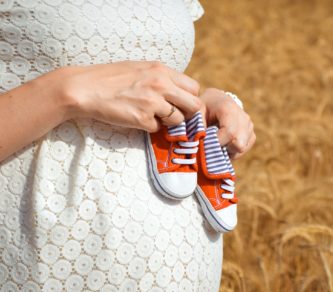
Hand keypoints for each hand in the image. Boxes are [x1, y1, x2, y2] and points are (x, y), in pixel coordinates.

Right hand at [59, 61, 200, 131]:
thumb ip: (161, 77)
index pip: (194, 87)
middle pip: (194, 105)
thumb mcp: (140, 68)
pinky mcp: (142, 119)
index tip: (184, 105)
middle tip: (178, 117)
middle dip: (189, 114)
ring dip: (169, 123)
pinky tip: (137, 119)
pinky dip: (150, 127)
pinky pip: (157, 129)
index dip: (191, 98)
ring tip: (153, 116)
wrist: (85, 88)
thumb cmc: (110, 78)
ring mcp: (152, 102)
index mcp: (161, 70)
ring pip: (178, 120)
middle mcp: (161, 85)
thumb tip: (178, 91)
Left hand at [199, 88, 255, 159]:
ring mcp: (249, 126)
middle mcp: (244, 117)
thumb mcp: (197, 112)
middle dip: (223, 148)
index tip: (205, 144)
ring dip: (227, 150)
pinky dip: (232, 151)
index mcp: (229, 109)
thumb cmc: (205, 107)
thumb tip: (200, 145)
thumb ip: (198, 127)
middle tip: (210, 143)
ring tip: (216, 142)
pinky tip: (223, 144)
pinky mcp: (252, 135)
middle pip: (238, 144)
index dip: (217, 143)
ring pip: (241, 149)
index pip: (230, 133)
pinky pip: (243, 150)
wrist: (217, 101)